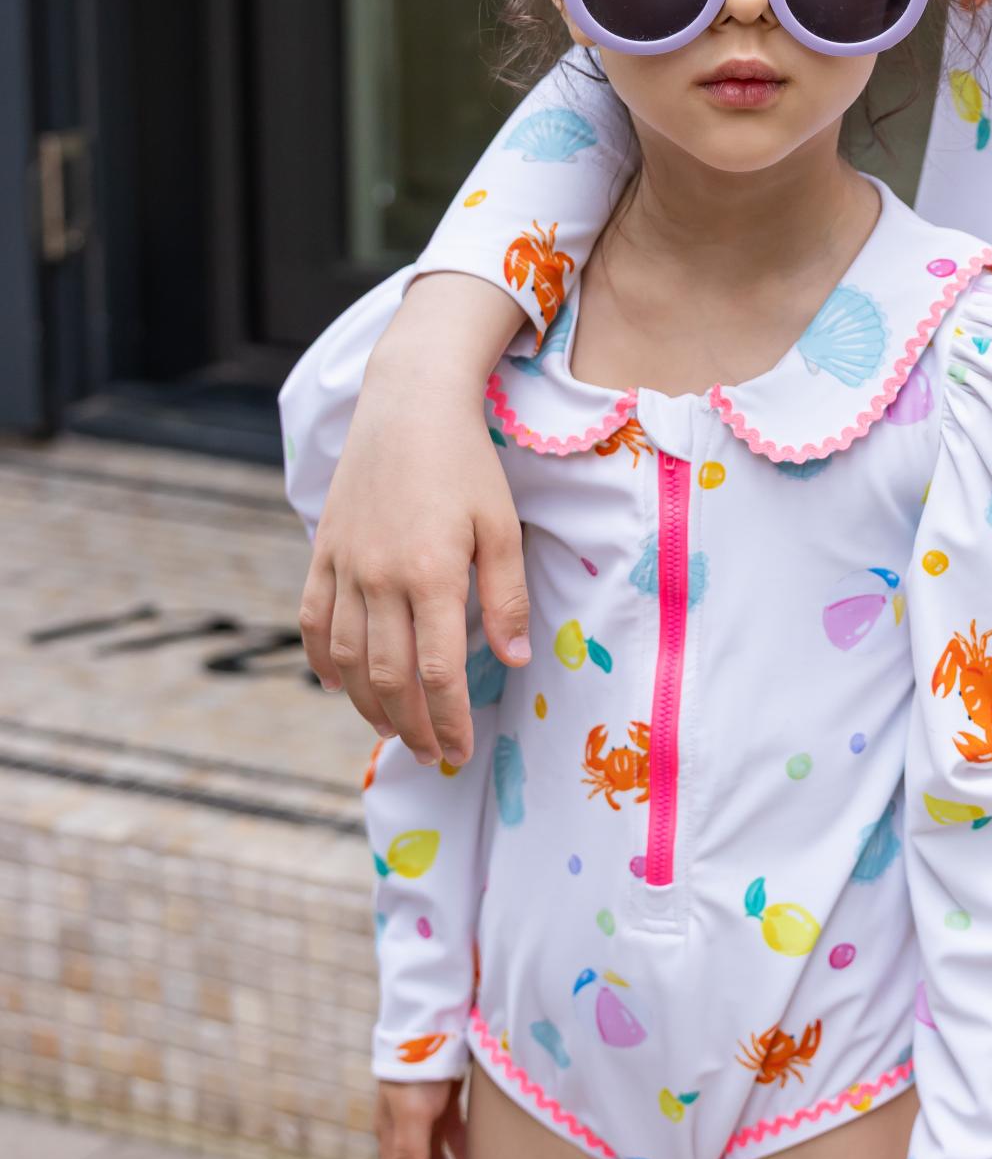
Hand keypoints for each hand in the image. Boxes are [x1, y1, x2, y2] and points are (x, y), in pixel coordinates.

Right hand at [298, 281, 528, 766]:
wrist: (408, 404)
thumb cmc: (467, 463)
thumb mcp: (502, 526)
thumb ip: (505, 598)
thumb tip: (513, 662)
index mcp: (431, 574)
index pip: (437, 673)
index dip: (449, 720)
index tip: (461, 750)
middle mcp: (380, 578)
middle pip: (388, 678)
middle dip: (413, 727)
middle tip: (434, 755)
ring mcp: (344, 566)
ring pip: (345, 659)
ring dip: (367, 705)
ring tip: (394, 730)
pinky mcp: (322, 551)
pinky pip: (312, 621)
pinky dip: (321, 662)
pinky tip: (338, 686)